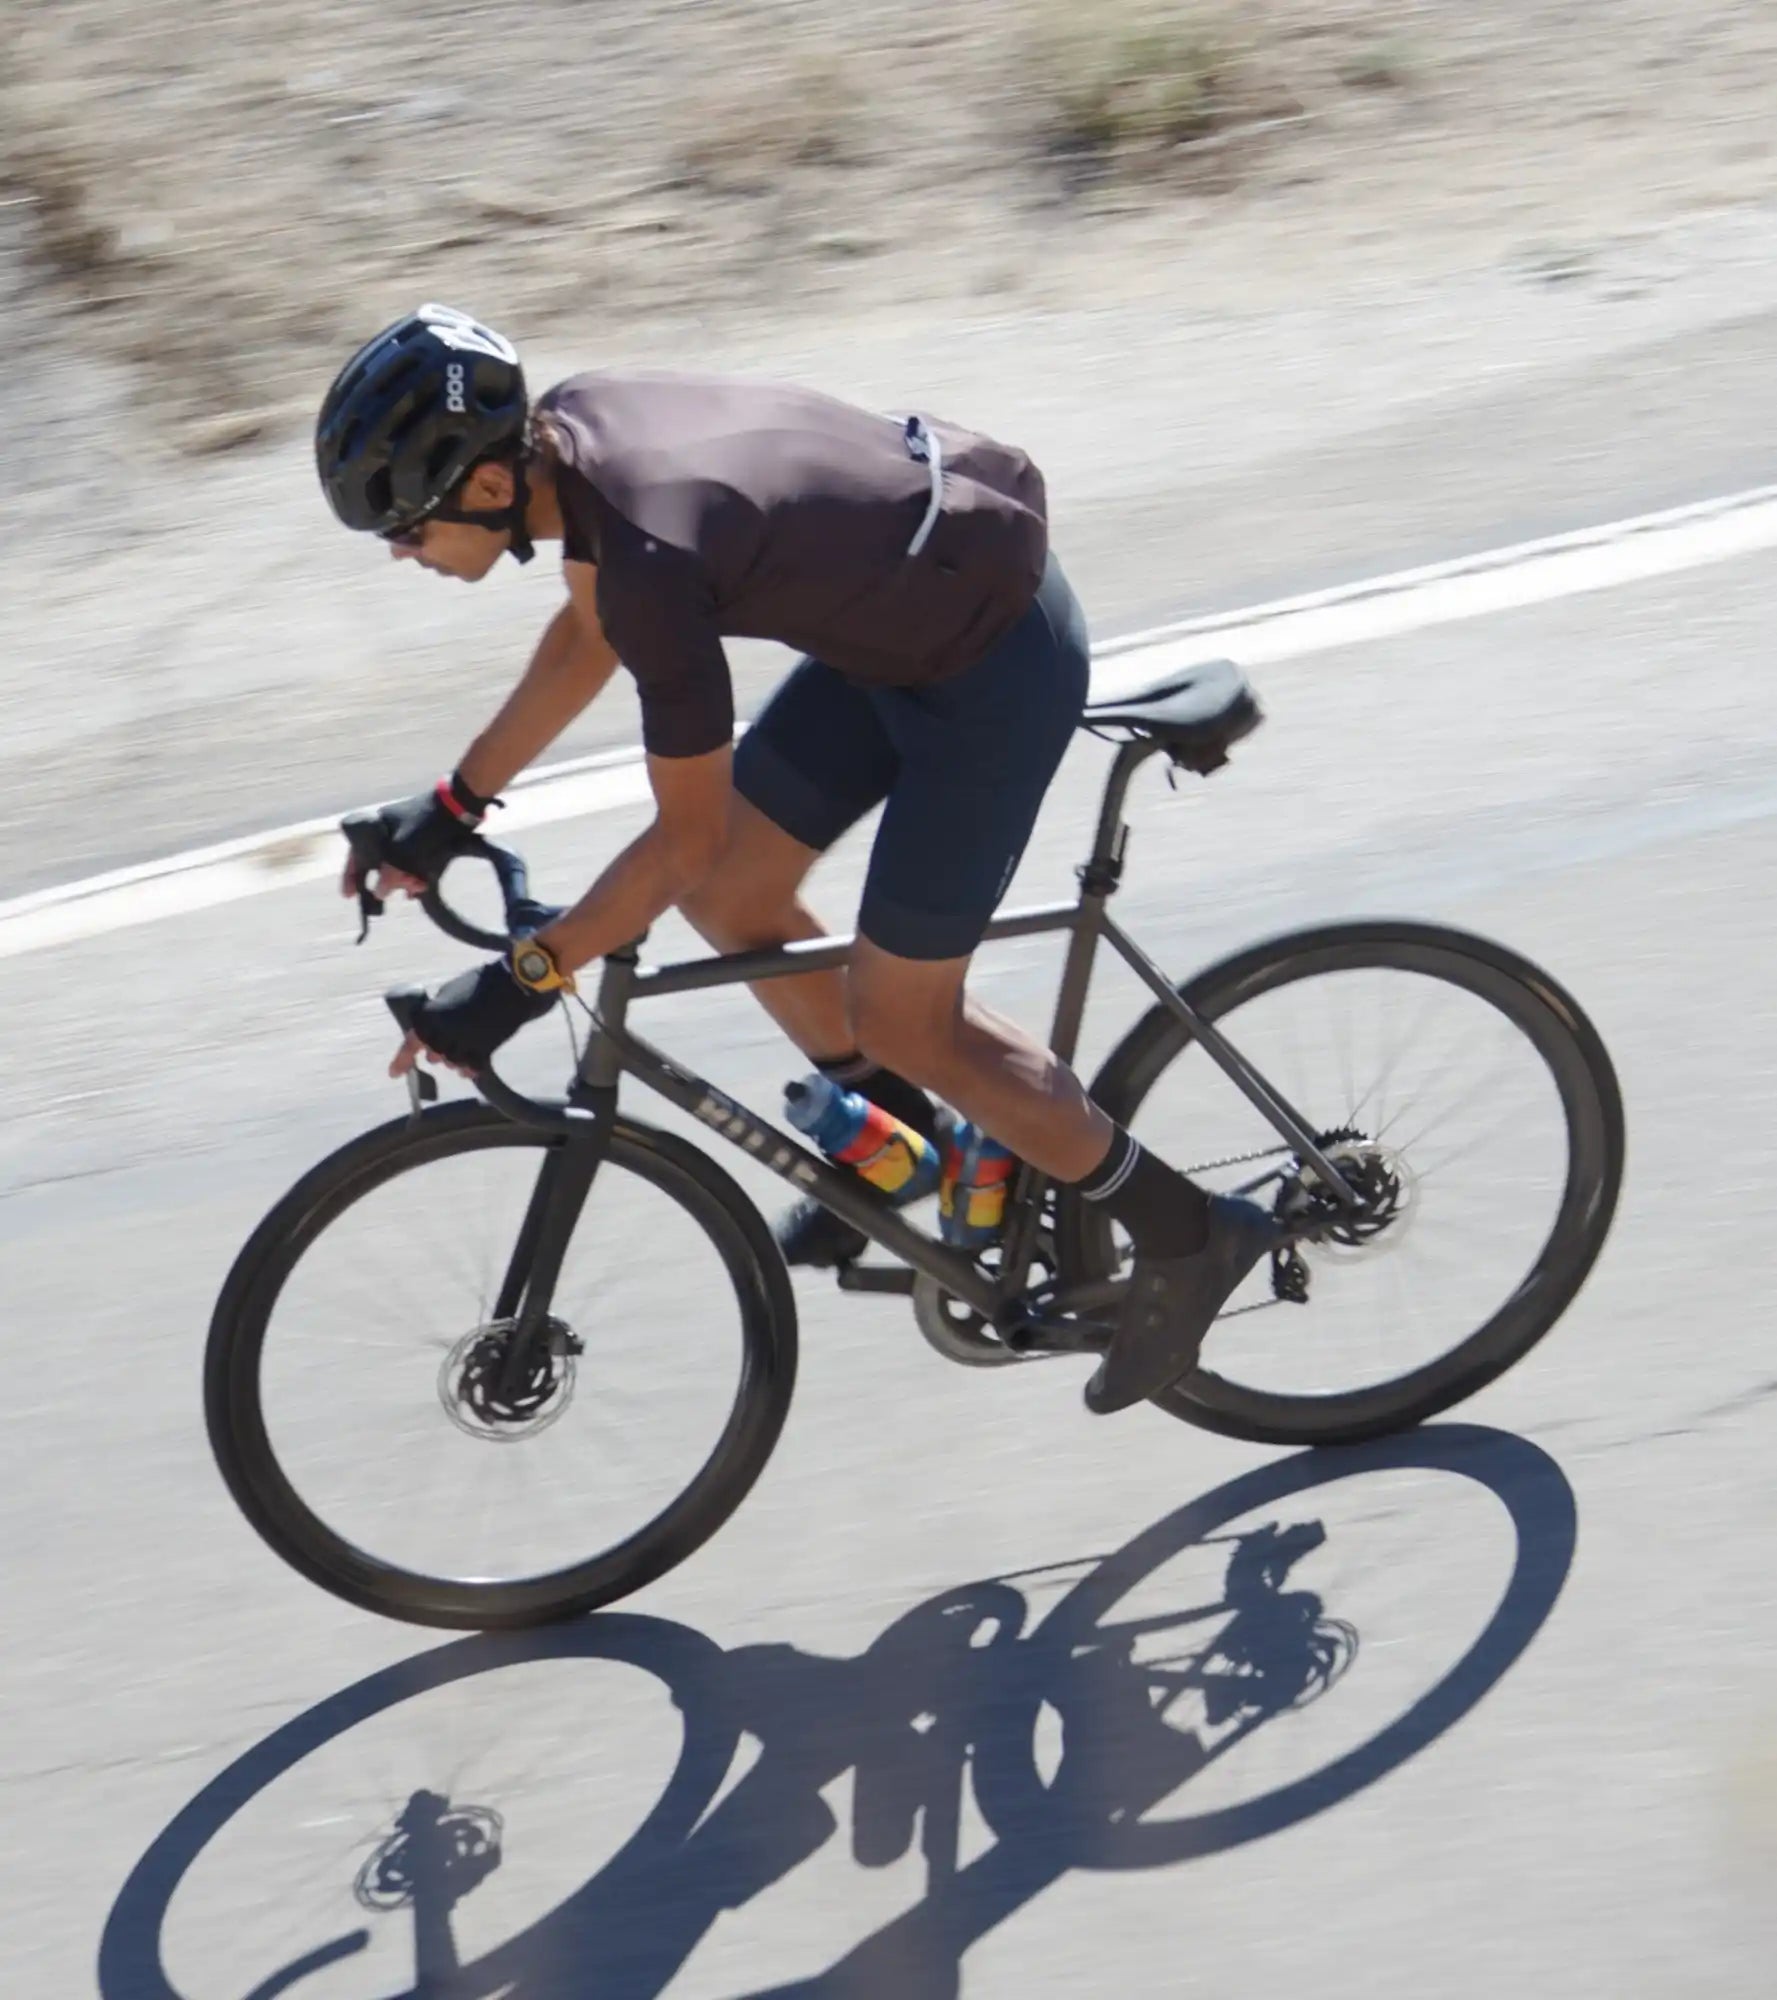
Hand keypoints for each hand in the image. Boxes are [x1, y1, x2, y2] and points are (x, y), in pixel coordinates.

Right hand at [341, 776, 488, 902]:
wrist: (459, 806)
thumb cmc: (426, 824)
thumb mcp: (404, 850)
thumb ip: (389, 873)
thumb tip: (379, 893)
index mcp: (375, 828)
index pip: (356, 854)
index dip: (351, 876)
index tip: (348, 895)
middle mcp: (386, 831)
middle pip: (377, 863)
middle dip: (384, 881)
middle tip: (387, 897)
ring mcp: (404, 835)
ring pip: (396, 865)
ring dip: (402, 880)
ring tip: (413, 890)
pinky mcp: (422, 841)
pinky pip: (412, 863)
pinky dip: (414, 875)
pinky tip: (420, 889)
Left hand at [388, 958, 556, 1076]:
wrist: (511, 985)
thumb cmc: (479, 982)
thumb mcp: (448, 992)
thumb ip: (435, 1012)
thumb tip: (431, 1029)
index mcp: (431, 1015)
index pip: (412, 1043)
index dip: (402, 1060)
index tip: (394, 1073)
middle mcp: (444, 1031)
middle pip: (434, 1054)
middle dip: (434, 1054)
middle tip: (434, 1057)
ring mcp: (465, 1042)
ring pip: (452, 1062)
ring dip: (453, 1061)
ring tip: (458, 1056)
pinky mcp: (485, 1049)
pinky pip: (472, 1066)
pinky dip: (470, 1069)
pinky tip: (470, 1070)